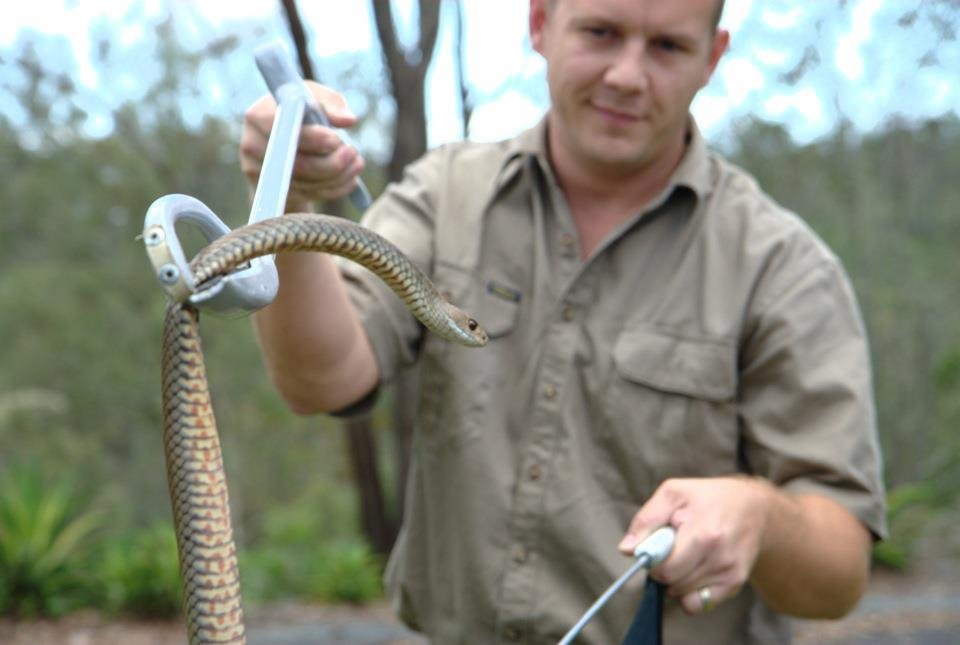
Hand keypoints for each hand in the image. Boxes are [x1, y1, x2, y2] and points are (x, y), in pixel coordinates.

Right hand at [239, 81, 364, 210]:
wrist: (287, 139)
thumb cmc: (303, 112)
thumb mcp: (316, 99)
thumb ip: (332, 104)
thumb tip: (348, 120)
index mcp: (259, 116)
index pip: (283, 129)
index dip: (312, 138)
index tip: (336, 140)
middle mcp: (253, 146)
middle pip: (295, 164)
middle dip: (332, 163)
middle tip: (353, 154)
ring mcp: (260, 174)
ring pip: (306, 184)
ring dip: (339, 176)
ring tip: (356, 162)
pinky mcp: (273, 194)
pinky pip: (309, 196)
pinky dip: (334, 189)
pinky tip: (348, 178)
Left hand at [618, 476, 772, 614]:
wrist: (755, 508)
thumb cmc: (708, 497)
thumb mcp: (673, 493)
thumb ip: (647, 520)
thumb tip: (626, 550)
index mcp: (704, 534)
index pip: (666, 569)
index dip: (652, 560)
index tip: (655, 546)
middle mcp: (720, 558)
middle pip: (673, 584)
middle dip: (663, 570)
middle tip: (671, 548)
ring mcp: (729, 574)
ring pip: (683, 595)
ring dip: (675, 580)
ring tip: (686, 554)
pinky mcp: (734, 585)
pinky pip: (699, 604)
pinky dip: (689, 593)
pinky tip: (693, 571)